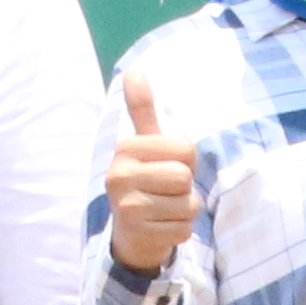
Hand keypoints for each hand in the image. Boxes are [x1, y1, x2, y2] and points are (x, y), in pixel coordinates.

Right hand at [100, 75, 199, 279]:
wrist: (131, 233)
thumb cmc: (146, 181)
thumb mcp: (145, 145)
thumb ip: (142, 110)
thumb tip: (133, 70)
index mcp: (125, 149)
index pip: (185, 149)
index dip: (186, 160)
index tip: (166, 166)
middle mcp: (118, 175)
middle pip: (184, 177)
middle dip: (185, 188)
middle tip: (165, 191)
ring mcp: (126, 207)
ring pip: (187, 204)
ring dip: (184, 210)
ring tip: (163, 210)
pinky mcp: (138, 233)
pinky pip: (183, 229)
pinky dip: (180, 230)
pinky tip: (162, 227)